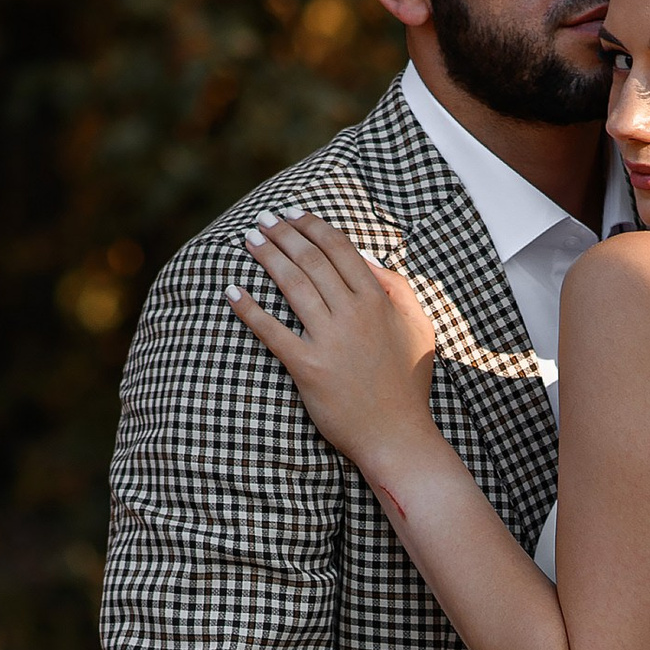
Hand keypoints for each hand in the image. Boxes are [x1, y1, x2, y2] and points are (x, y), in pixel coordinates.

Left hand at [228, 213, 441, 477]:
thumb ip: (397, 287)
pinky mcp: (307, 368)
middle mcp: (353, 314)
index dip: (312, 226)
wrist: (397, 435)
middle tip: (262, 221)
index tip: (293, 214)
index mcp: (378, 300)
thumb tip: (366, 258)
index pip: (339, 248)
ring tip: (248, 241)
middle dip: (283, 234)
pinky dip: (248, 309)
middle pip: (310, 260)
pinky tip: (232, 292)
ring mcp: (330, 340)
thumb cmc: (408, 382)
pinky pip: (271, 331)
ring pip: (291, 285)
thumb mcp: (418, 326)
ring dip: (266, 256)